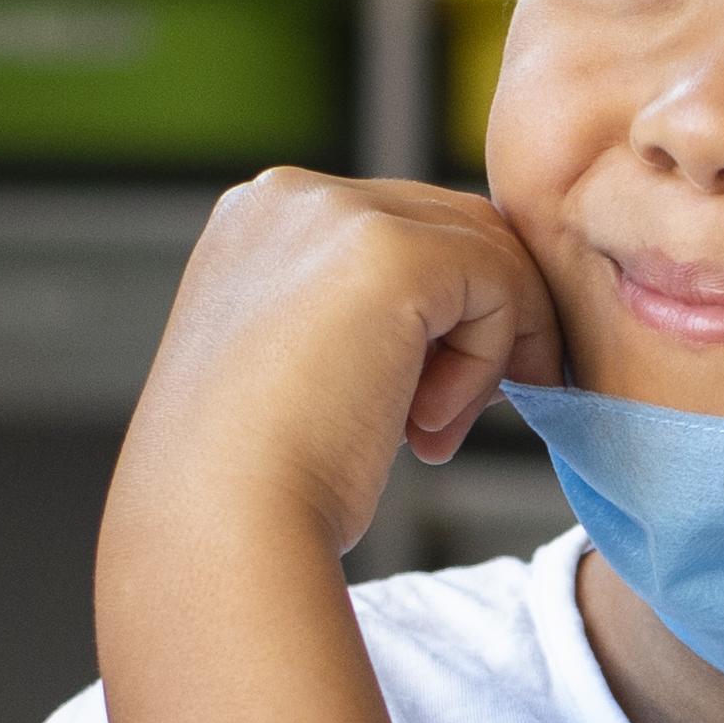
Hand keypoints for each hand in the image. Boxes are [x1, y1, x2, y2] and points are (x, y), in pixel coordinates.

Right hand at [114, 170, 562, 560]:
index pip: (403, 228)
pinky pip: (501, 284)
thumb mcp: (305, 366)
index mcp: (259, 219)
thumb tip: (476, 312)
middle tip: (445, 426)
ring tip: (431, 434)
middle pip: (453, 227)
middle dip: (475, 329)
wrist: (222, 526)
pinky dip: (487, 363)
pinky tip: (426, 426)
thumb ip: (364, 317)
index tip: (425, 409)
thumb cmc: (257, 481)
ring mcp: (336, 212)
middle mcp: (289, 196)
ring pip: (487, 253)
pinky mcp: (390, 251)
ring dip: (487, 353)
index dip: (438, 320)